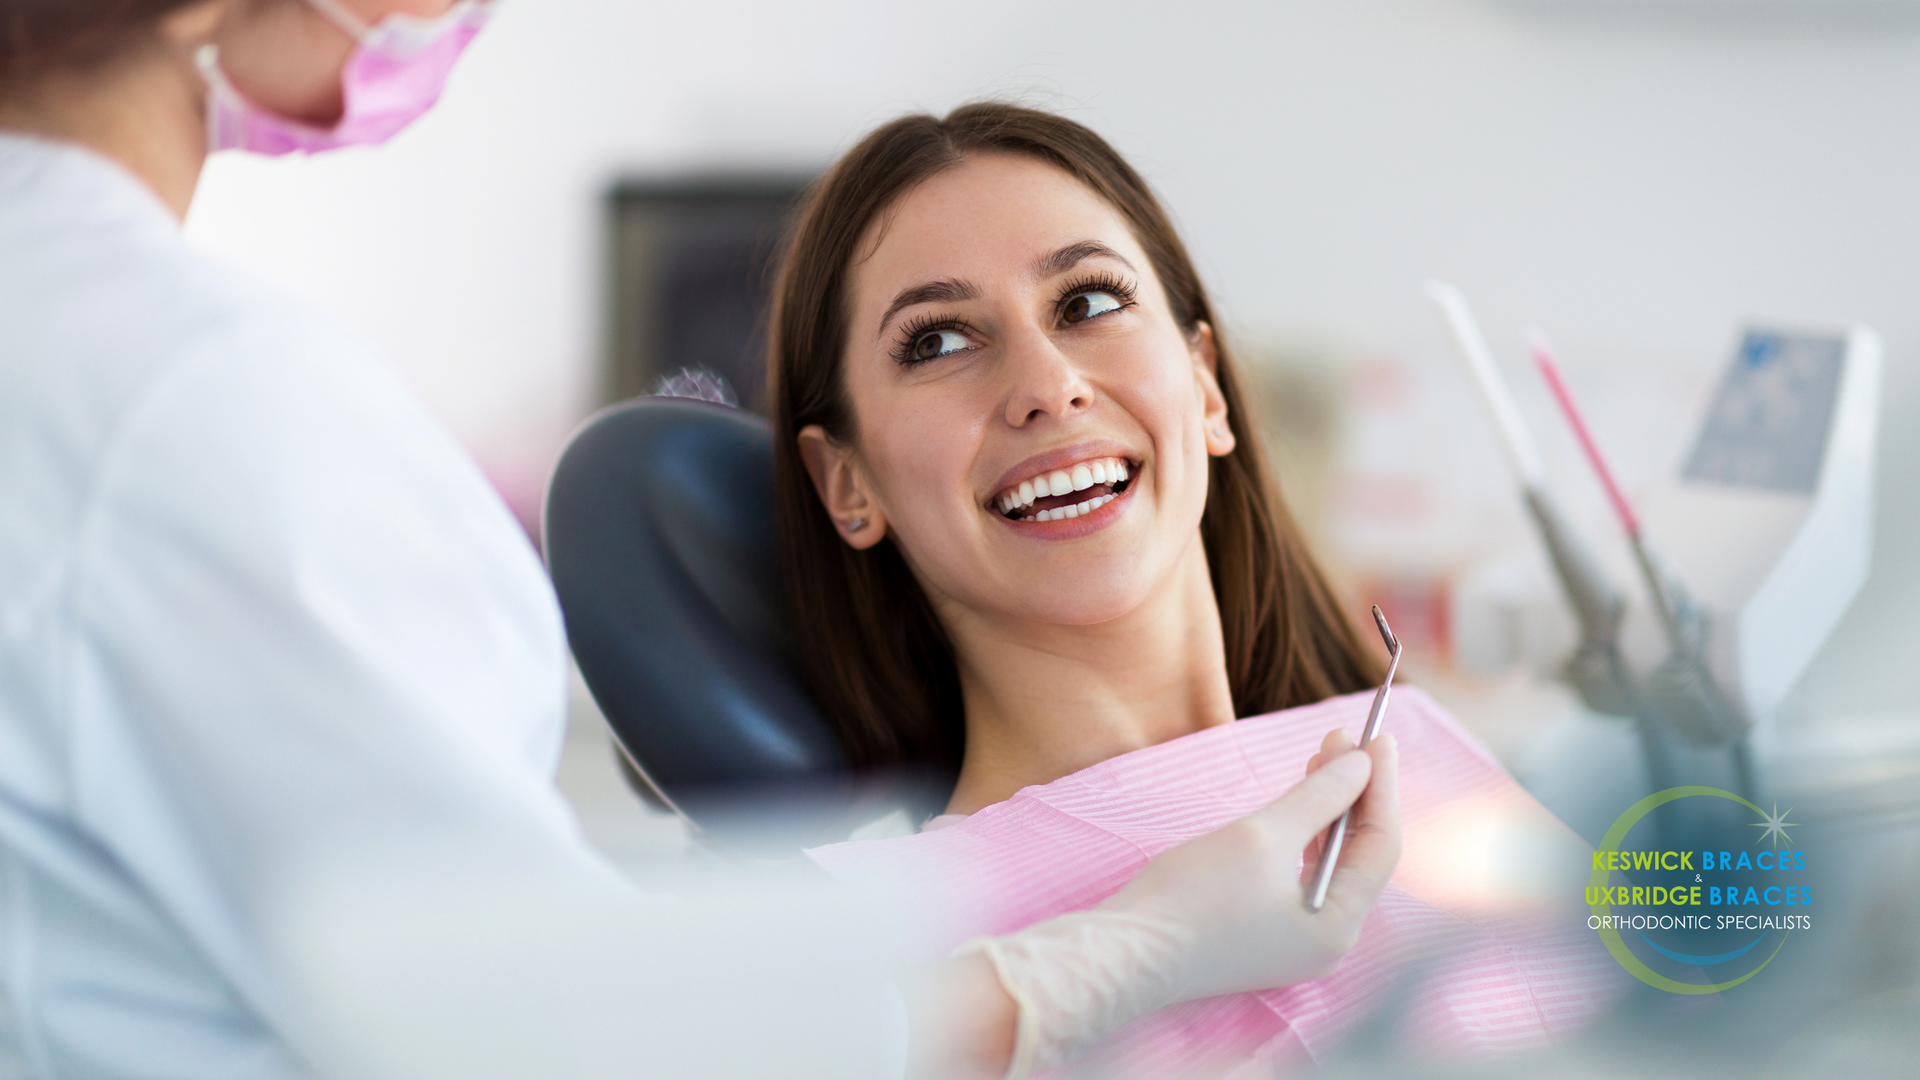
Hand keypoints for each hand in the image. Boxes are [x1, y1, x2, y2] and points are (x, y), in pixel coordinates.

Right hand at [1102, 730, 1400, 998]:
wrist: (1126, 953)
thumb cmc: (1194, 896)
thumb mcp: (1263, 835)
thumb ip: (1319, 797)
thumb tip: (1362, 764)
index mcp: (1338, 927)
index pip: (1380, 846)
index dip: (1380, 785)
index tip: (1379, 736)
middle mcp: (1327, 940)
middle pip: (1358, 855)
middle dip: (1353, 793)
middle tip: (1346, 738)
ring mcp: (1296, 941)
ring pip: (1328, 862)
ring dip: (1327, 809)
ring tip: (1323, 755)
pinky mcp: (1267, 934)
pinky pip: (1301, 875)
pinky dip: (1304, 835)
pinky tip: (1298, 800)